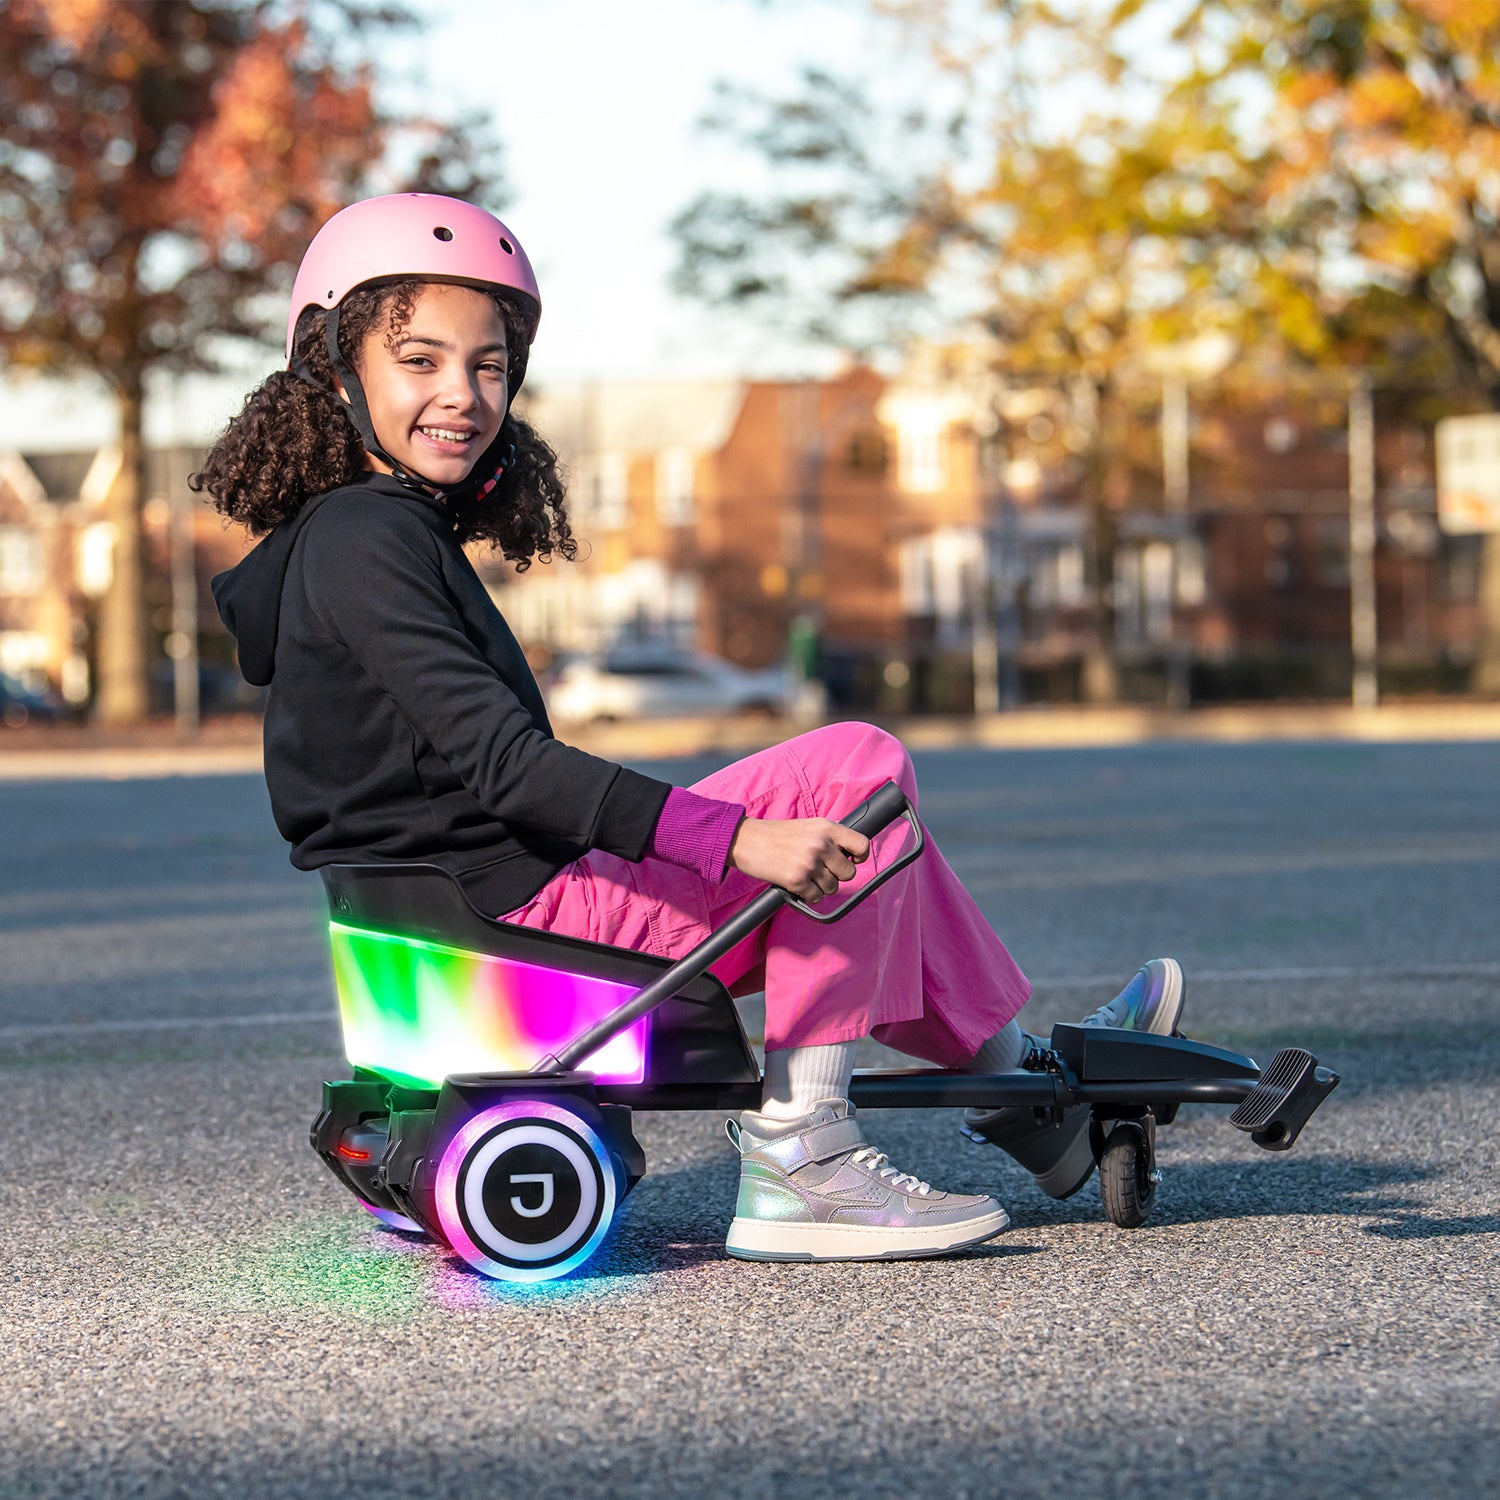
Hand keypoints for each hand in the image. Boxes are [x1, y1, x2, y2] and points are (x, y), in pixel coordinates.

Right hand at [726, 816, 870, 902]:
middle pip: (849, 873)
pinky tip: (797, 884)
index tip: (852, 861)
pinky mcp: (797, 880)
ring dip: (820, 887)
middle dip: (836, 876)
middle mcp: (821, 844)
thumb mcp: (808, 826)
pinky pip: (815, 897)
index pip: (862, 844)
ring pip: (832, 888)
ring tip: (805, 876)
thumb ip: (829, 837)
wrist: (746, 840)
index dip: (860, 857)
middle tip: (820, 871)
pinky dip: (807, 895)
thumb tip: (849, 855)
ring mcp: (809, 863)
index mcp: (827, 827)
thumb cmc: (776, 835)